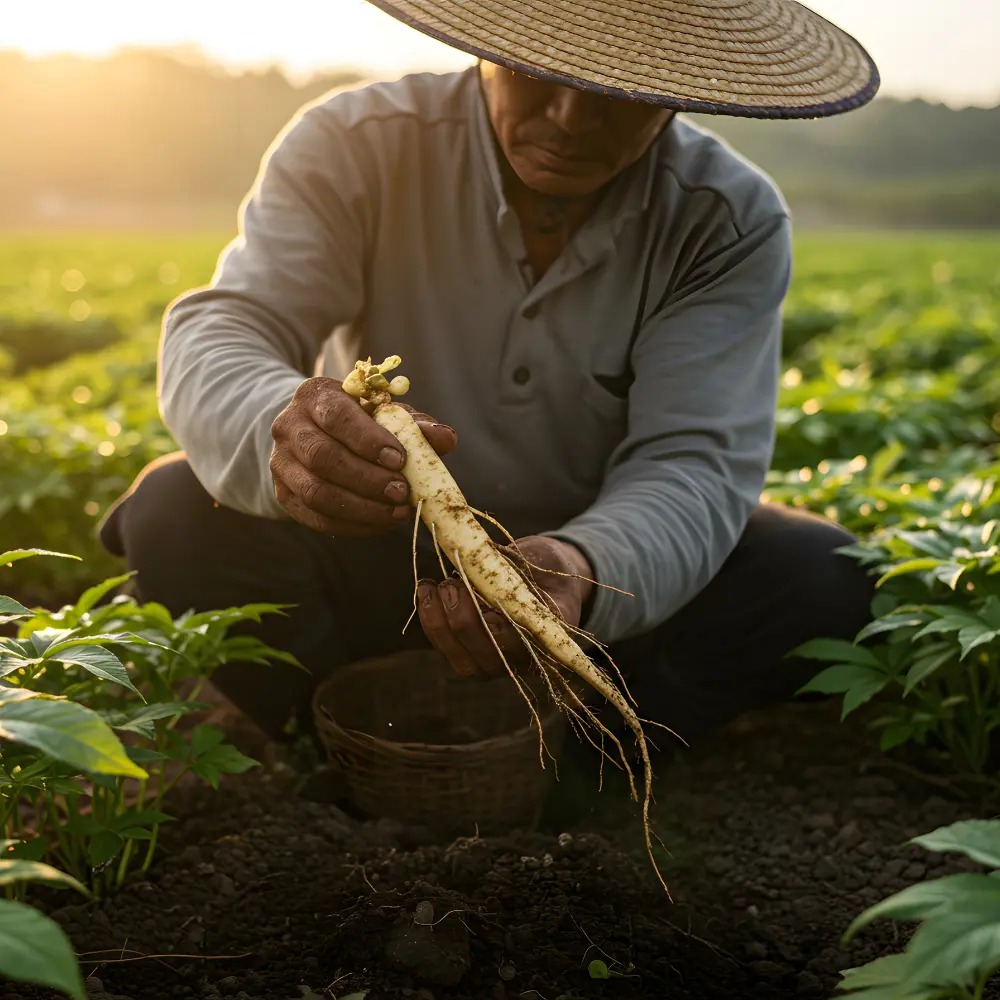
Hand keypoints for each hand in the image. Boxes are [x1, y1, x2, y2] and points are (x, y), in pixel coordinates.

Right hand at [269, 376, 456, 534]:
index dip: (368, 440)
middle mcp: (289, 426)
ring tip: (398, 513)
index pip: (336, 416)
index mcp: (315, 396)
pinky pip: (316, 517)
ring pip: (316, 492)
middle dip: (367, 479)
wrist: (315, 433)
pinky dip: (352, 525)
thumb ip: (415, 425)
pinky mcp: (283, 494)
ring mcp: (281, 462)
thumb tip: (447, 439)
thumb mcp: (386, 415)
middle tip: (403, 492)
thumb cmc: (360, 422)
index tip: (400, 460)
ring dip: (362, 508)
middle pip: (323, 458)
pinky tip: (382, 523)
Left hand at [417, 535, 593, 679]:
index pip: (515, 642)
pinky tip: (426, 593)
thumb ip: (519, 562)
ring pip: (461, 661)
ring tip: (428, 586)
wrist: (543, 577)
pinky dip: (431, 622)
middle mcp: (521, 660)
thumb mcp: (540, 555)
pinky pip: (448, 650)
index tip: (472, 591)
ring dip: (438, 623)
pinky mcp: (471, 657)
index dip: (490, 623)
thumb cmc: (545, 564)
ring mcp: (495, 663)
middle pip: (485, 656)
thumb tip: (483, 557)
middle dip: (460, 619)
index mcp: (546, 637)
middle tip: (450, 583)